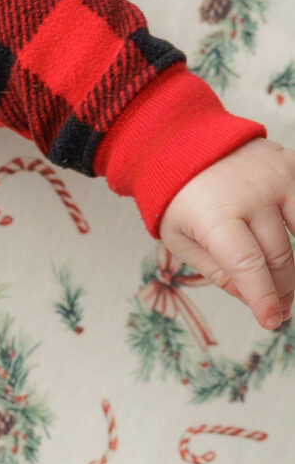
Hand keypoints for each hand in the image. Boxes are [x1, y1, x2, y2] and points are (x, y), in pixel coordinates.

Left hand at [159, 138, 294, 332]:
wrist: (185, 142)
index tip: (271, 321)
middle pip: (279, 255)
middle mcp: (251, 194)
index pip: (248, 265)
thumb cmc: (179, 198)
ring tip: (287, 290)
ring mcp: (277, 177)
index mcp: (215, 214)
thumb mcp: (180, 239)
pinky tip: (292, 256)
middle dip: (281, 289)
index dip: (263, 297)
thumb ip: (215, 270)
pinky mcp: (292, 166)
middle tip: (279, 311)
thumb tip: (250, 297)